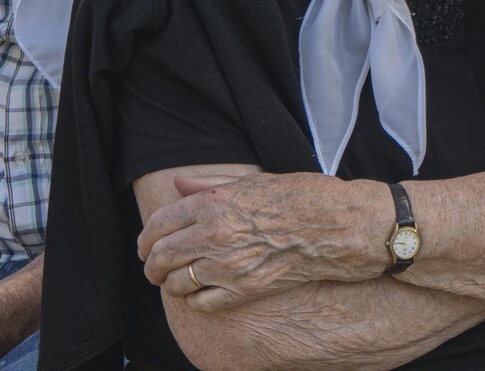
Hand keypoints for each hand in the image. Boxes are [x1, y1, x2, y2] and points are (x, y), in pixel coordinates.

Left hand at [142, 170, 393, 306]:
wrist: (339, 224)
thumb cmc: (303, 196)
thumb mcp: (255, 180)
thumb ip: (211, 184)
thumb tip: (179, 185)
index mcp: (216, 202)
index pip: (159, 224)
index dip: (145, 239)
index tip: (146, 246)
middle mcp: (216, 233)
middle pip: (161, 257)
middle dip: (150, 266)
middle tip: (153, 269)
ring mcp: (229, 265)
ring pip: (176, 284)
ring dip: (170, 285)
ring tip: (175, 283)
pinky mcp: (245, 290)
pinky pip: (202, 303)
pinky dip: (195, 302)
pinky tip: (201, 295)